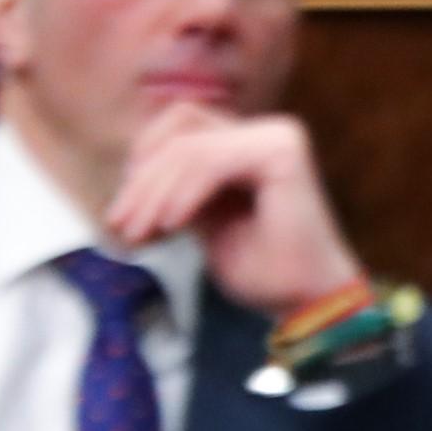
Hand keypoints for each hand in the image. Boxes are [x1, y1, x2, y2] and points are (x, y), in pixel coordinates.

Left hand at [101, 106, 365, 317]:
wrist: (309, 302)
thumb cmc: (265, 270)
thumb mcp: (206, 220)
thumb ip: (181, 188)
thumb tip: (132, 169)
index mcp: (252, 142)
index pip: (179, 127)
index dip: (142, 163)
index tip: (122, 214)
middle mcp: (269, 131)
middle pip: (179, 128)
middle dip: (142, 178)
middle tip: (122, 225)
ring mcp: (278, 137)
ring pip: (189, 146)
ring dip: (155, 191)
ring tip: (141, 234)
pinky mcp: (282, 153)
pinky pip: (210, 162)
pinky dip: (183, 194)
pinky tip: (171, 228)